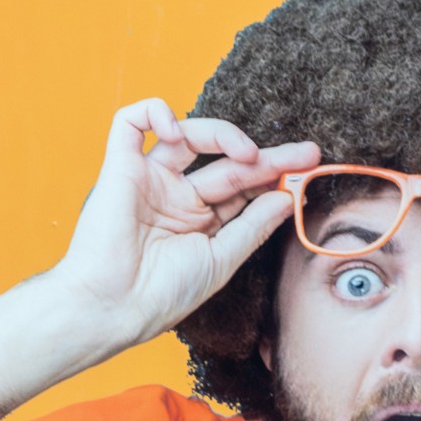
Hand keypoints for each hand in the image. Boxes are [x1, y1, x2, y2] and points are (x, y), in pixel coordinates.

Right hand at [44, 100, 316, 352]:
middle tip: (303, 153)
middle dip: (267, 156)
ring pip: (190, 135)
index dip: (275, 174)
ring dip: (225, 134)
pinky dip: (153, 113)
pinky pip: (128, 123)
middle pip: (227, 161)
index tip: (309, 167)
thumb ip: (254, 225)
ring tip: (247, 153)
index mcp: (198, 219)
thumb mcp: (221, 258)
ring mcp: (149, 180)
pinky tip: (175, 131)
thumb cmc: (162, 293)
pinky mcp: (118, 169)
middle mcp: (175, 196)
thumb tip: (286, 196)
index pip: (243, 185)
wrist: (112, 307)